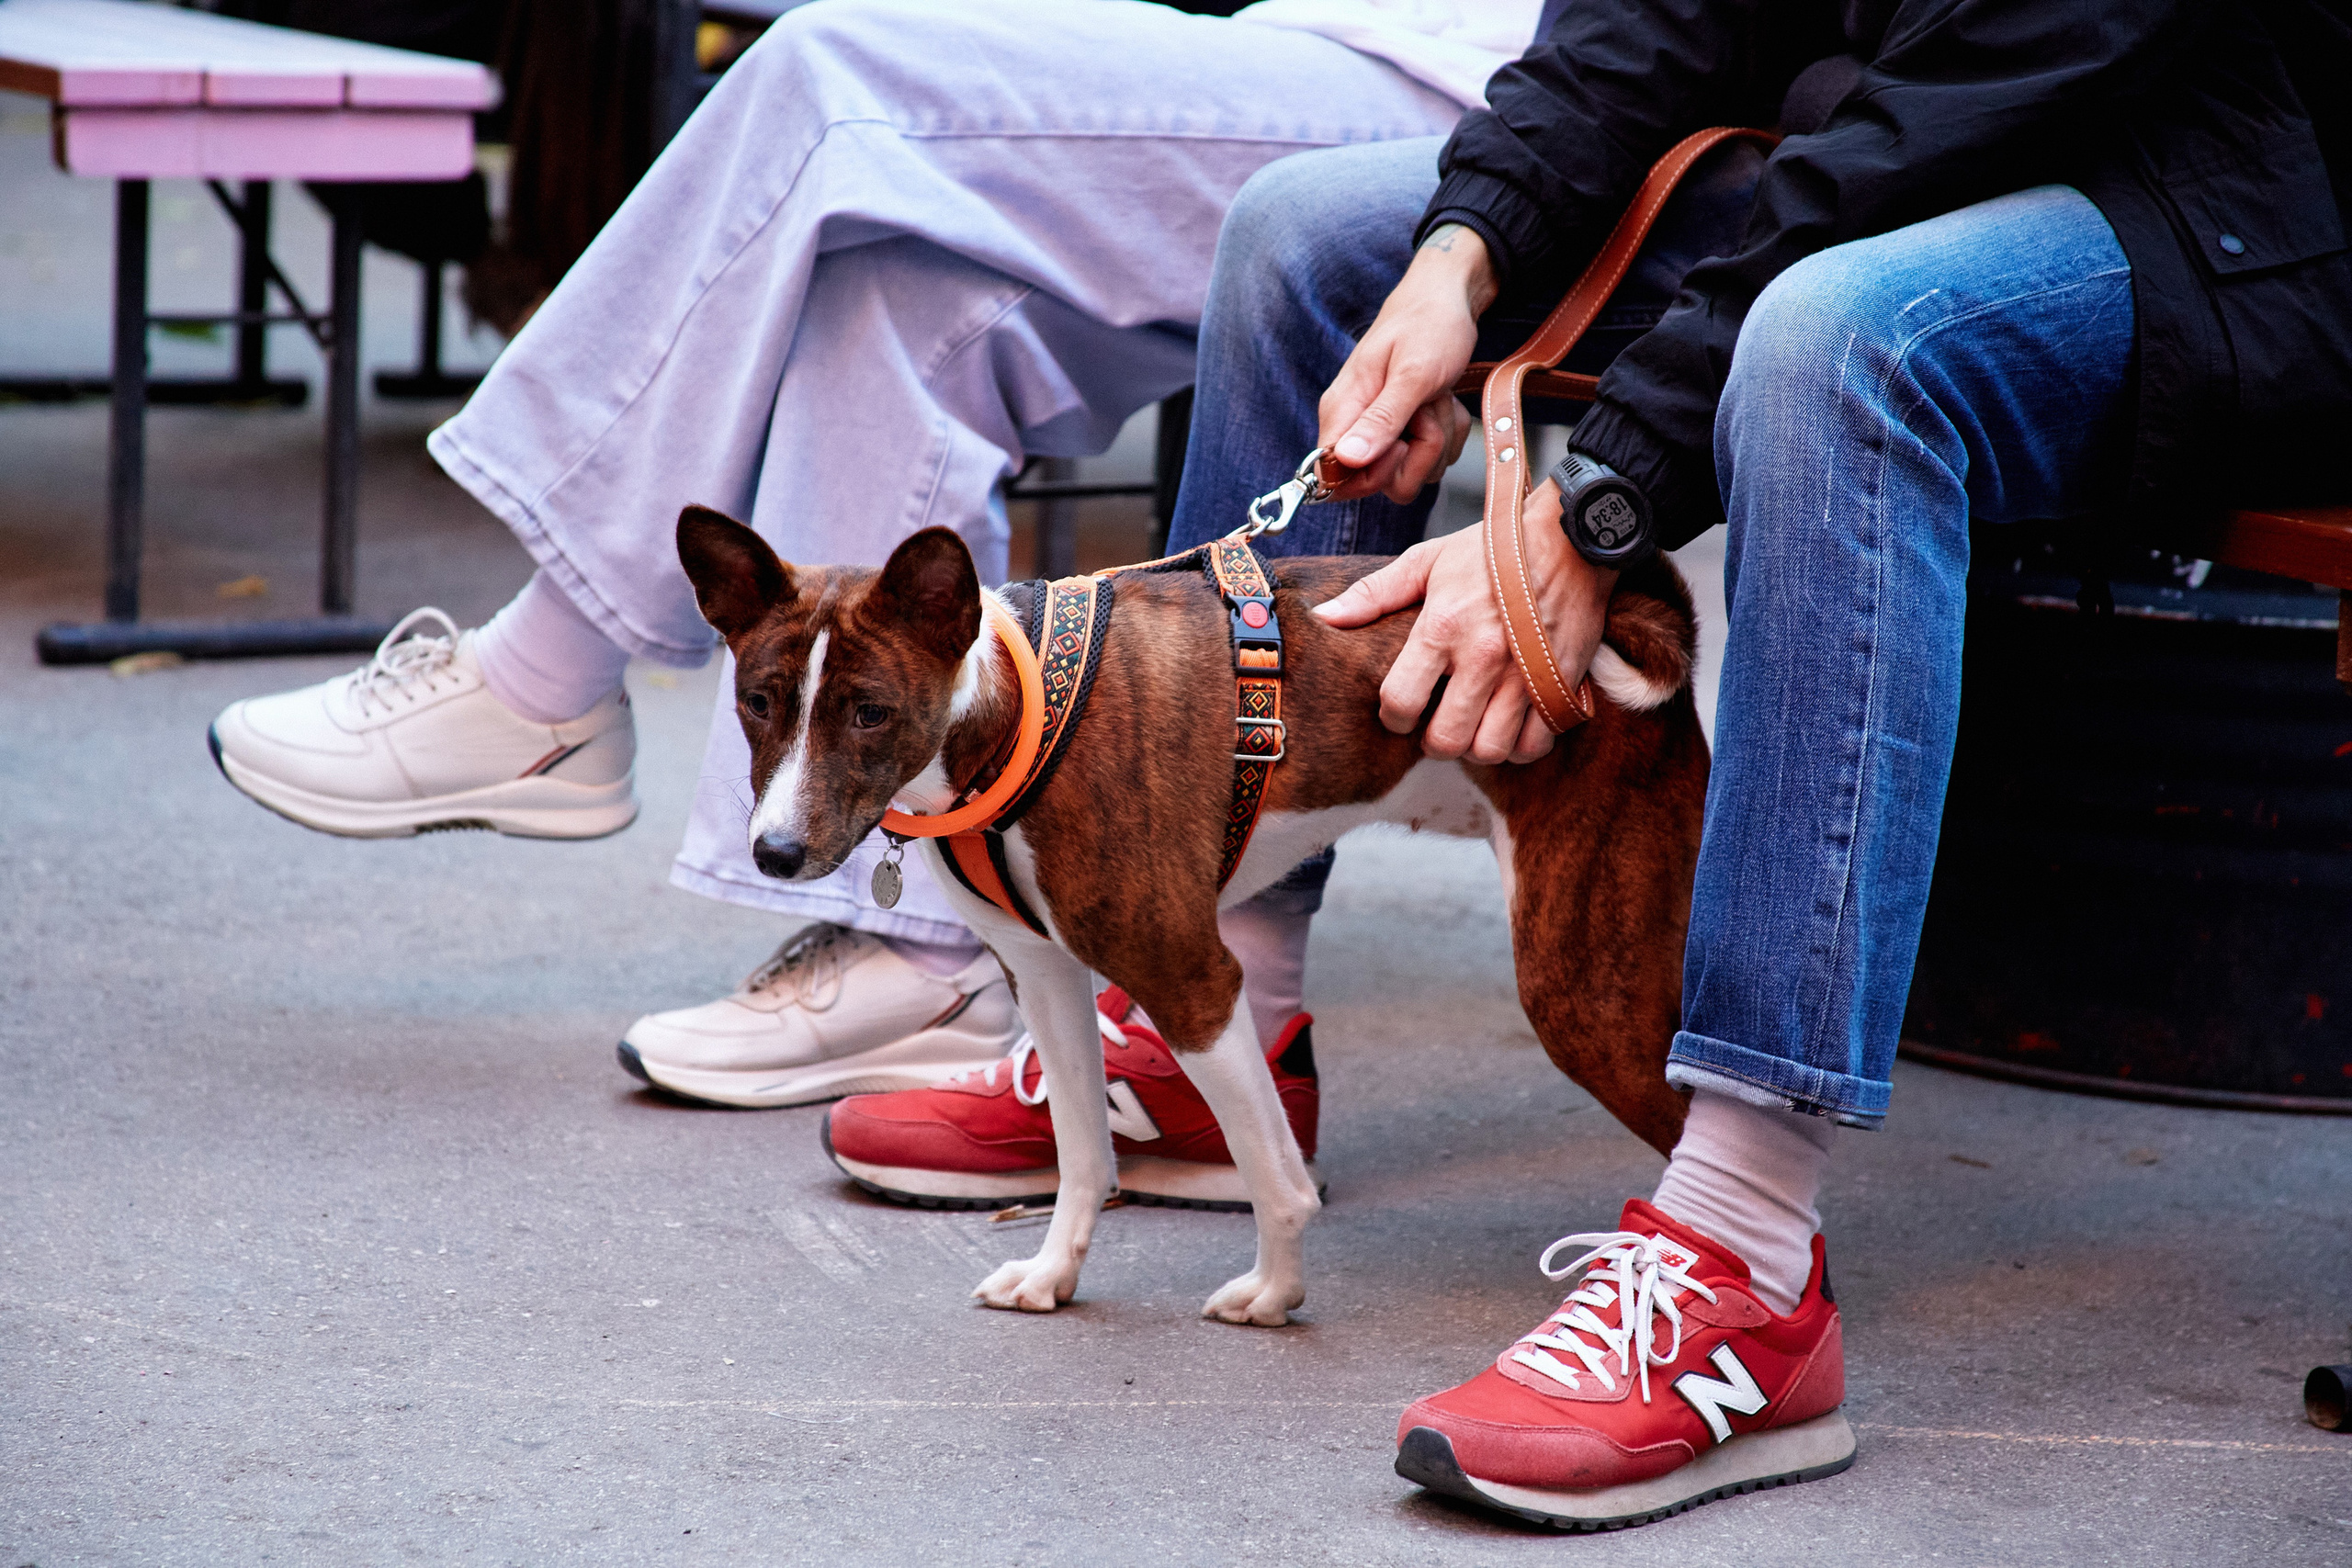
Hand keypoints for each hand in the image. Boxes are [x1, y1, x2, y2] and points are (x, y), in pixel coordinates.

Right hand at [1315, 225, 1493, 505]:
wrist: (1448, 301)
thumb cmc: (1429, 326)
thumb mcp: (1412, 373)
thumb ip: (1381, 419)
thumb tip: (1347, 460)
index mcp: (1342, 411)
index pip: (1333, 478)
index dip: (1371, 477)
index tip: (1401, 446)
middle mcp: (1354, 426)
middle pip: (1382, 482)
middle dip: (1418, 454)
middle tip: (1426, 409)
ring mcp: (1380, 432)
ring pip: (1411, 473)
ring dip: (1438, 438)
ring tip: (1436, 397)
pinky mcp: (1403, 433)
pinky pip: (1428, 459)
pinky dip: (1447, 433)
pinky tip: (1443, 401)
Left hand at [1315, 482, 1615, 763]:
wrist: (1570, 537)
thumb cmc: (1495, 548)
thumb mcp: (1428, 561)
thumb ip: (1374, 593)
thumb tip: (1325, 617)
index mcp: (1442, 628)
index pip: (1401, 701)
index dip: (1394, 716)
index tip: (1401, 709)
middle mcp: (1483, 658)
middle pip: (1446, 739)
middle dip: (1434, 741)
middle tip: (1436, 724)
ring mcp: (1525, 675)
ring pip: (1490, 749)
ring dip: (1476, 747)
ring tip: (1473, 726)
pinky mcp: (1561, 683)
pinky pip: (1537, 743)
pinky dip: (1520, 746)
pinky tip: (1510, 726)